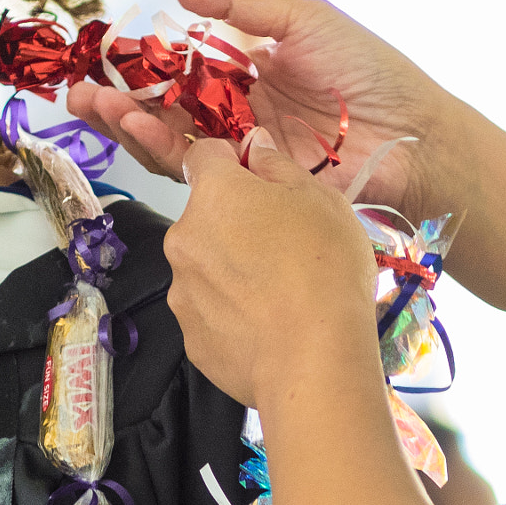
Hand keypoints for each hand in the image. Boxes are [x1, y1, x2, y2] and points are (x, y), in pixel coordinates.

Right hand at [68, 0, 448, 214]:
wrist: (415, 139)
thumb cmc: (370, 73)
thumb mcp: (302, 19)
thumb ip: (236, 0)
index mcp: (246, 70)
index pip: (177, 66)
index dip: (137, 62)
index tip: (99, 51)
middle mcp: (235, 112)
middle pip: (161, 107)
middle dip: (116, 100)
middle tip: (76, 89)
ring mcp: (238, 152)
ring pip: (167, 140)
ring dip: (126, 124)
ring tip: (94, 106)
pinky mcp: (246, 186)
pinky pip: (193, 169)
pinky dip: (159, 148)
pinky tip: (134, 128)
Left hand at [165, 132, 380, 405]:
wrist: (314, 358)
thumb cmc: (324, 268)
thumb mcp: (319, 200)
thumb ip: (278, 166)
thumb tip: (254, 146)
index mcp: (213, 194)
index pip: (203, 155)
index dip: (231, 162)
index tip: (260, 182)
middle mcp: (182, 238)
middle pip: (205, 217)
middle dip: (235, 224)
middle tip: (283, 247)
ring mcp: (181, 291)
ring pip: (205, 267)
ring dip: (231, 271)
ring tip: (279, 294)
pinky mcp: (190, 337)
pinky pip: (210, 313)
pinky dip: (231, 314)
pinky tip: (267, 326)